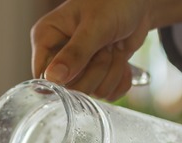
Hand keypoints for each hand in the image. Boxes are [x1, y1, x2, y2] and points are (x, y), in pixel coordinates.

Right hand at [31, 0, 151, 99]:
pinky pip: (106, 94)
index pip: (43, 75)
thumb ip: (75, 52)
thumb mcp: (95, 25)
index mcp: (46, 39)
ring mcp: (77, 69)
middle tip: (105, 48)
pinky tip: (121, 59)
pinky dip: (120, 79)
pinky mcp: (96, 76)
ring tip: (114, 47)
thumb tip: (53, 78)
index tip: (84, 64)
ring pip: (91, 92)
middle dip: (95, 71)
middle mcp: (58, 56)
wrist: (138, 3)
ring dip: (111, 72)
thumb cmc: (113, 2)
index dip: (64, 78)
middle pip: (69, 88)